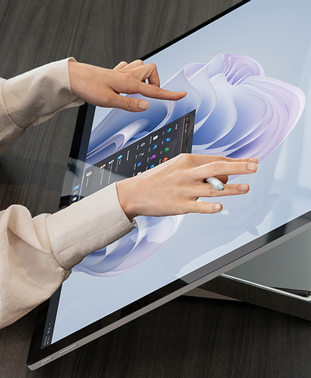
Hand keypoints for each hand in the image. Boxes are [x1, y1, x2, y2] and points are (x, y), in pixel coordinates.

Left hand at [68, 59, 185, 111]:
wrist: (73, 78)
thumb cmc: (88, 87)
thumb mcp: (109, 100)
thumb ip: (129, 104)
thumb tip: (147, 105)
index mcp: (128, 82)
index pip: (153, 90)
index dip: (169, 94)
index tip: (181, 95)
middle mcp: (126, 74)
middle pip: (152, 71)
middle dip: (154, 83)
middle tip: (147, 96)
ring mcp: (120, 72)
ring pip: (141, 67)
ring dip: (144, 78)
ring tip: (137, 91)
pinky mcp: (114, 73)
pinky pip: (129, 69)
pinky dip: (133, 76)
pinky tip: (126, 84)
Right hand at [116, 154, 258, 220]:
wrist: (134, 193)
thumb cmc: (155, 179)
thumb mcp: (175, 167)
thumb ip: (198, 170)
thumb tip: (222, 177)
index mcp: (186, 161)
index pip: (216, 159)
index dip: (235, 160)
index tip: (250, 161)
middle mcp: (186, 173)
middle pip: (217, 168)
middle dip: (238, 167)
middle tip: (254, 166)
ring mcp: (183, 190)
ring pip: (212, 188)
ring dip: (231, 188)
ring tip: (246, 187)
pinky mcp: (179, 205)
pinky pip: (199, 206)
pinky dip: (210, 207)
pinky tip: (220, 207)